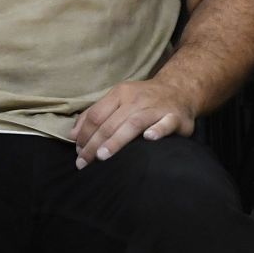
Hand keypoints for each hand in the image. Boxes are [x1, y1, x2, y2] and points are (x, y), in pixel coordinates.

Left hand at [71, 79, 196, 167]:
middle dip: (94, 143)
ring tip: (103, 155)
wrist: (180, 89)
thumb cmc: (145, 99)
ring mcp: (157, 107)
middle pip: (111, 122)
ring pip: (134, 123)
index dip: (84, 134)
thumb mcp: (119, 99)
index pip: (96, 114)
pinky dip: (158, 130)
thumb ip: (95, 114)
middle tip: (84, 162)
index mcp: (121, 93)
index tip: (78, 152)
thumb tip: (73, 135)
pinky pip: (166, 123)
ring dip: (117, 140)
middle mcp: (138, 99)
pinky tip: (149, 138)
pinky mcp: (176, 116)